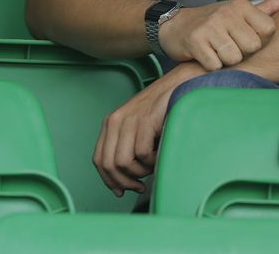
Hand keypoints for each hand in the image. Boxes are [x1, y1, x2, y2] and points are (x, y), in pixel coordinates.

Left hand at [95, 60, 202, 195]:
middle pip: (109, 164)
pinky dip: (153, 160)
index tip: (121, 191)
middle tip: (139, 185)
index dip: (109, 180)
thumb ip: (127, 149)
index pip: (99, 160)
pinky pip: (143, 154)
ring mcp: (129, 120)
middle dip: (125, 182)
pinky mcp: (145, 120)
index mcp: (110, 124)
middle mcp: (115, 121)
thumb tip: (122, 183)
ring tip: (152, 163)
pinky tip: (160, 151)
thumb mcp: (137, 130)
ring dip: (141, 171)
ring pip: (124, 162)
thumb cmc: (161, 113)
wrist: (179, 87)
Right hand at [158, 0, 278, 70]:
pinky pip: (216, 65)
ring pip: (235, 58)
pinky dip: (211, 66)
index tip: (244, 37)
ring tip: (216, 50)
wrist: (174, 26)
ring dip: (225, 60)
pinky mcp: (195, 42)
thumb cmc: (214, 22)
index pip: (269, 30)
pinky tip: (204, 55)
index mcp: (241, 5)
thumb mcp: (240, 12)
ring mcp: (210, 26)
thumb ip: (269, 7)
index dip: (259, 40)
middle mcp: (226, 12)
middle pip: (252, 47)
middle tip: (228, 44)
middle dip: (242, 52)